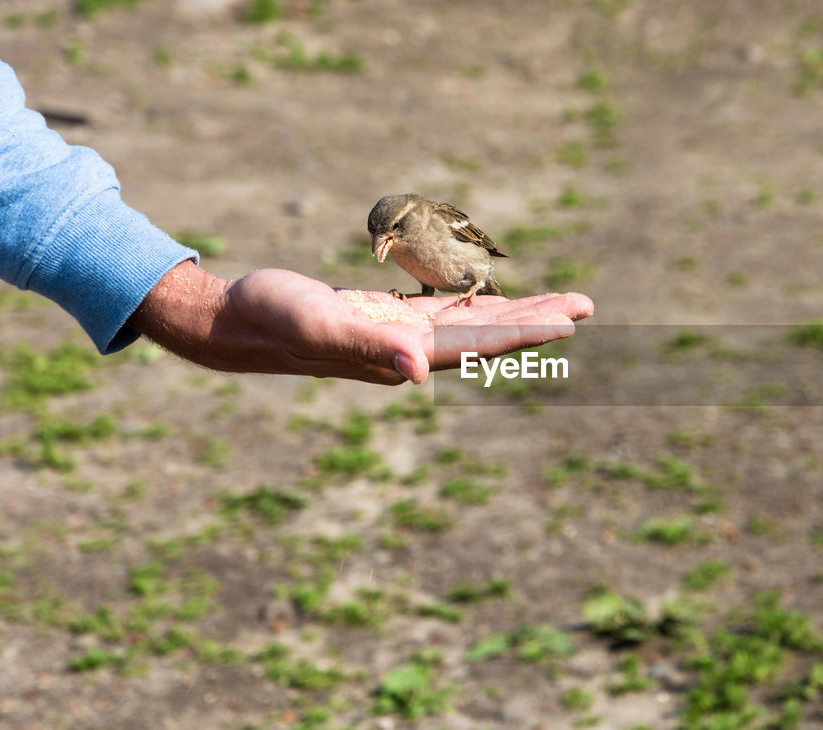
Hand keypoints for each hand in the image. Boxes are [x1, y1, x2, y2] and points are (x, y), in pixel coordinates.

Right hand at [128, 262, 593, 384]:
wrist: (234, 322)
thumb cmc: (270, 318)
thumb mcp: (317, 324)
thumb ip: (368, 347)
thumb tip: (420, 372)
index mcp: (401, 355)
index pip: (477, 345)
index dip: (524, 333)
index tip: (569, 323)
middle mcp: (409, 352)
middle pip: (488, 336)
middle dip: (538, 320)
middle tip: (587, 306)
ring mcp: (400, 338)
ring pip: (473, 324)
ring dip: (517, 312)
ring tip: (562, 302)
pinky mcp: (387, 320)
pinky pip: (446, 313)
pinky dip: (477, 305)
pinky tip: (498, 300)